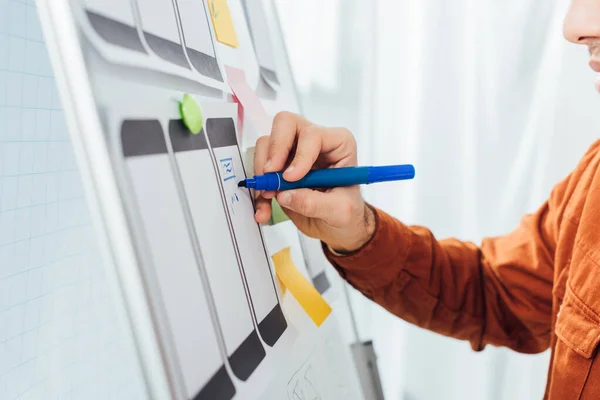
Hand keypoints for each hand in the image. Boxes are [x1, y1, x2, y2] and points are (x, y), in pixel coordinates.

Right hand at [253, 112, 374, 252]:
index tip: (291, 178)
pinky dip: (257, 191)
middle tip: (270, 175)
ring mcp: (294, 152)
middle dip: (274, 150)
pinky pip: (260, 169)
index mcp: (338, 144)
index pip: (312, 134)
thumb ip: (314, 203)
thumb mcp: (341, 211)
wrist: (338, 227)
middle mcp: (314, 141)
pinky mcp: (279, 168)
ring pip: (266, 143)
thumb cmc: (347, 212)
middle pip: (285, 124)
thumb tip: (285, 195)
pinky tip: (264, 209)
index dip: (299, 155)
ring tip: (269, 197)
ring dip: (262, 172)